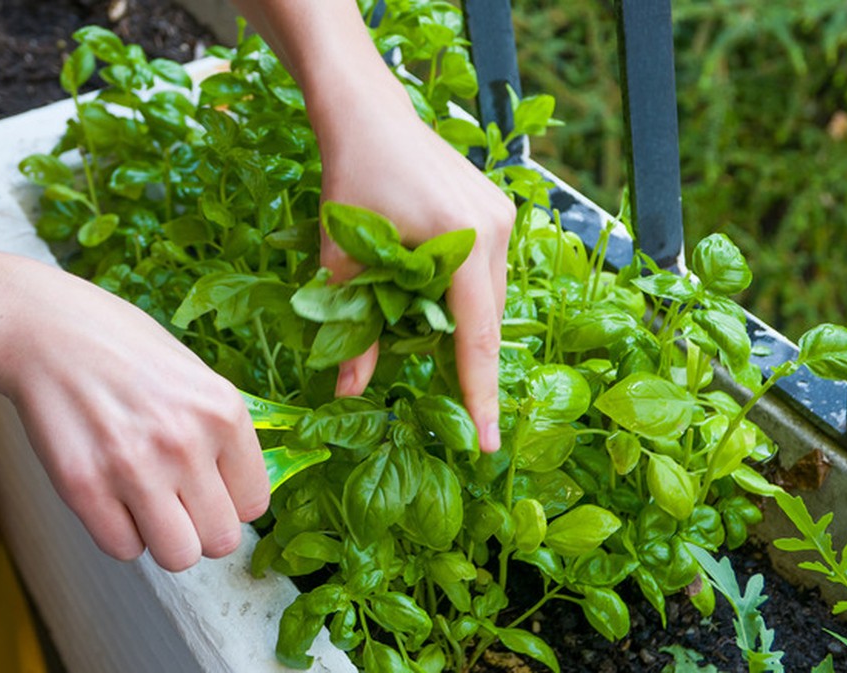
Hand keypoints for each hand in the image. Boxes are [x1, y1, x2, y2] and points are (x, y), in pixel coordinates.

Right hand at [0, 260, 269, 570]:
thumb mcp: (196, 376)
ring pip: (177, 556)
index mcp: (223, 412)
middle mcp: (186, 443)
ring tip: (145, 503)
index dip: (229, 501)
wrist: (45, 330)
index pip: (254, 504)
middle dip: (200, 528)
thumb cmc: (123, 349)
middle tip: (176, 501)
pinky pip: (124, 549)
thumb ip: (221, 434)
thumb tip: (239, 493)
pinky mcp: (84, 487)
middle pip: (221, 540)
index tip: (209, 488)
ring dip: (162, 539)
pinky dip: (119, 533)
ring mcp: (135, 468)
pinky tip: (110, 496)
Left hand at [314, 85, 515, 453]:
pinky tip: (435, 305)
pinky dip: (464, 298)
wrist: (368, 114)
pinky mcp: (497, 208)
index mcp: (461, 241)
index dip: (480, 394)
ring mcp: (503, 215)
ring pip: (489, 297)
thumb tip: (347, 393)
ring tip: (429, 346)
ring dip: (463, 326)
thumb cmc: (350, 178)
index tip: (488, 443)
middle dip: (468, 365)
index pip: (476, 337)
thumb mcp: (344, 258)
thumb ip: (353, 328)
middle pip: (486, 319)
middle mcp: (494, 229)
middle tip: (455, 412)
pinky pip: (487, 272)